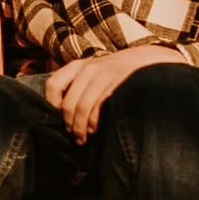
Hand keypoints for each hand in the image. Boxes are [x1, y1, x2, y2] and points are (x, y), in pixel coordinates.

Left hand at [45, 46, 180, 142]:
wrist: (147, 61)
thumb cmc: (116, 73)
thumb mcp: (94, 71)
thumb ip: (78, 85)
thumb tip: (60, 113)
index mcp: (79, 66)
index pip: (53, 85)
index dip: (51, 105)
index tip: (58, 118)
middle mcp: (89, 69)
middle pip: (68, 104)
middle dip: (69, 126)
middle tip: (74, 138)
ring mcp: (104, 77)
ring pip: (82, 109)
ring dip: (81, 129)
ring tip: (84, 139)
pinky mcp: (117, 86)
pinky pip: (99, 110)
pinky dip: (95, 125)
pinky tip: (98, 130)